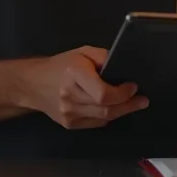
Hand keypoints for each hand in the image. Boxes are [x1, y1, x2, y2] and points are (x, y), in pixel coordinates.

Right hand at [15, 46, 147, 129]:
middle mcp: (70, 97)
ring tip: (134, 104)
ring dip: (122, 112)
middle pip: (106, 109)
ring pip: (103, 118)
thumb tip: (122, 67)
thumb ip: (103, 57)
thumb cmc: (60, 65)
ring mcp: (69, 114)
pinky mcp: (69, 124)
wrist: (33, 84)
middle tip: (143, 100)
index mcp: (74, 76)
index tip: (133, 87)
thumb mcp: (82, 52)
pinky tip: (114, 108)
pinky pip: (96, 123)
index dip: (122, 93)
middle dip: (128, 105)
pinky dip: (108, 116)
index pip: (103, 94)